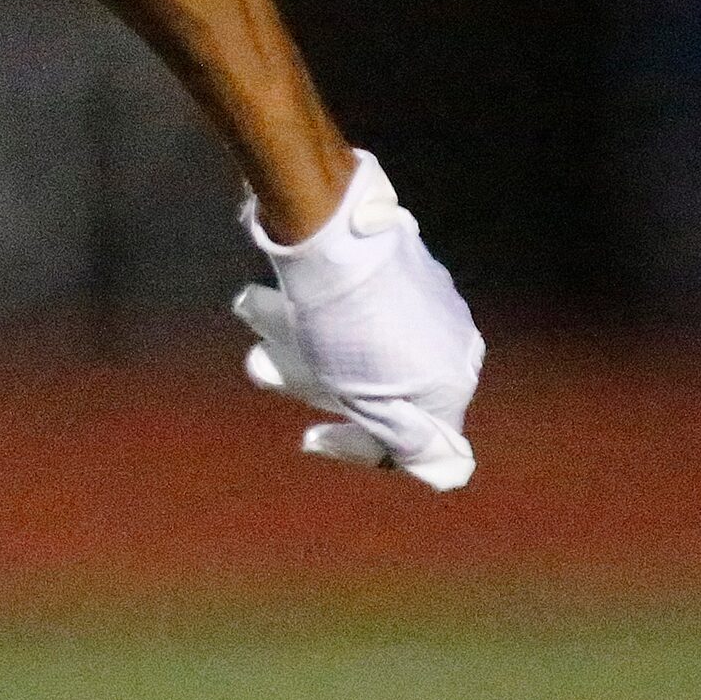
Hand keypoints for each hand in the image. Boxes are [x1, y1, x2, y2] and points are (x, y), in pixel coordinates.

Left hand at [232, 150, 484, 490]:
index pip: (408, 440)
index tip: (307, 438)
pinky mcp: (390, 261)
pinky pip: (348, 301)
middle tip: (260, 362)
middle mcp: (447, 342)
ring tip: (250, 309)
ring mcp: (421, 297)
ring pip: (346, 337)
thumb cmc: (349, 327)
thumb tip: (446, 470)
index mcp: (450, 380)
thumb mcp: (375, 400)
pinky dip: (308, 307)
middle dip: (305, 376)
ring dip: (290, 334)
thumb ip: (404, 440)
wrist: (332, 229)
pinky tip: (267, 292)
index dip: (355, 446)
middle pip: (368, 384)